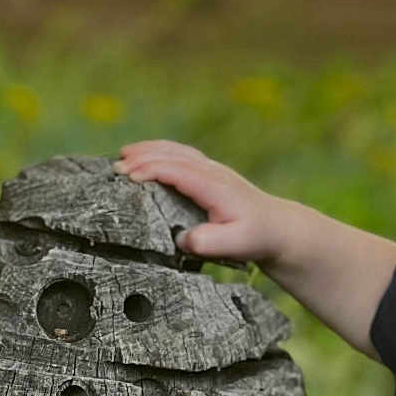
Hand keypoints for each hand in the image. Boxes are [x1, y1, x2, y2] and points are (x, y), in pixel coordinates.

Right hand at [115, 140, 281, 264]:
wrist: (279, 229)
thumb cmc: (257, 238)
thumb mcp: (237, 245)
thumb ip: (210, 243)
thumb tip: (183, 240)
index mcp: (214, 186)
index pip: (176, 170)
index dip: (150, 171)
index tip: (127, 178)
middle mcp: (212, 172)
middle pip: (172, 155)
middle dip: (142, 158)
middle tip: (115, 168)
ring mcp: (212, 170)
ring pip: (176, 151)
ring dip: (149, 150)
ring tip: (124, 155)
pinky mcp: (211, 174)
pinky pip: (182, 155)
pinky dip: (161, 152)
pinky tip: (148, 156)